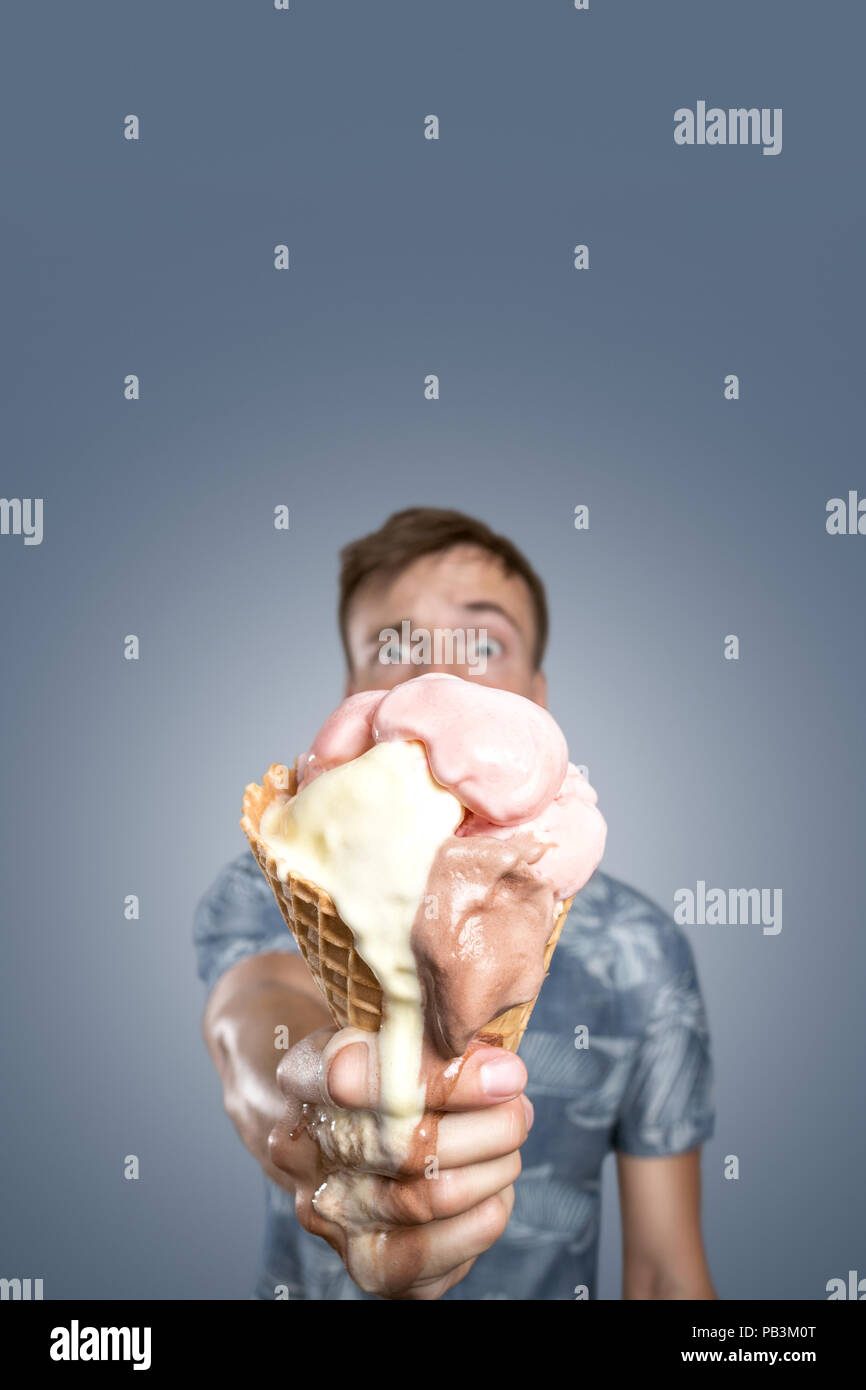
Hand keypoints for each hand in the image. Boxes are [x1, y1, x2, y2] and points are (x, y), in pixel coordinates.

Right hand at [268, 1026, 532, 1299]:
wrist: (345, 1133)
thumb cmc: (386, 1071)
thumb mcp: (397, 1032)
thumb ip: (436, 1041)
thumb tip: (499, 1071)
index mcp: (304, 1079)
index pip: (354, 1077)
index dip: (441, 1080)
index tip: (508, 1072)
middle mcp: (305, 1154)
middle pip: (408, 1146)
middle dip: (490, 1127)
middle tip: (519, 1106)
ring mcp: (332, 1215)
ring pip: (433, 1198)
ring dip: (494, 1168)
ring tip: (509, 1142)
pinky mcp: (368, 1266)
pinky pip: (441, 1251)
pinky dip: (486, 1216)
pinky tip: (492, 1189)